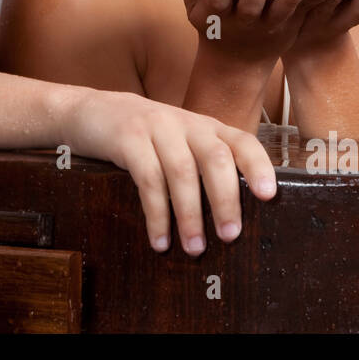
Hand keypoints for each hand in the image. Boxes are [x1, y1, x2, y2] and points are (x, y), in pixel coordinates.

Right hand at [60, 88, 277, 255]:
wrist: (89, 111)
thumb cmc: (142, 137)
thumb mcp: (177, 143)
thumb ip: (200, 165)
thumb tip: (228, 217)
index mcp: (205, 127)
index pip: (241, 141)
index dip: (257, 166)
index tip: (269, 196)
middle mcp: (186, 124)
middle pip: (215, 158)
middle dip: (225, 199)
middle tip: (230, 236)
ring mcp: (156, 127)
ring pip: (182, 171)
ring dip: (190, 214)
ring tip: (195, 248)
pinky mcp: (128, 138)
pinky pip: (147, 179)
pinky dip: (157, 214)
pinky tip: (159, 240)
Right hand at [168, 0, 344, 67]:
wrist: (235, 63)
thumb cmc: (214, 24)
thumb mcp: (195, 7)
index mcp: (218, 13)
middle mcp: (244, 22)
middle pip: (250, 3)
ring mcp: (270, 26)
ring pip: (282, 11)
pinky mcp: (291, 28)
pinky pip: (307, 13)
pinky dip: (320, 1)